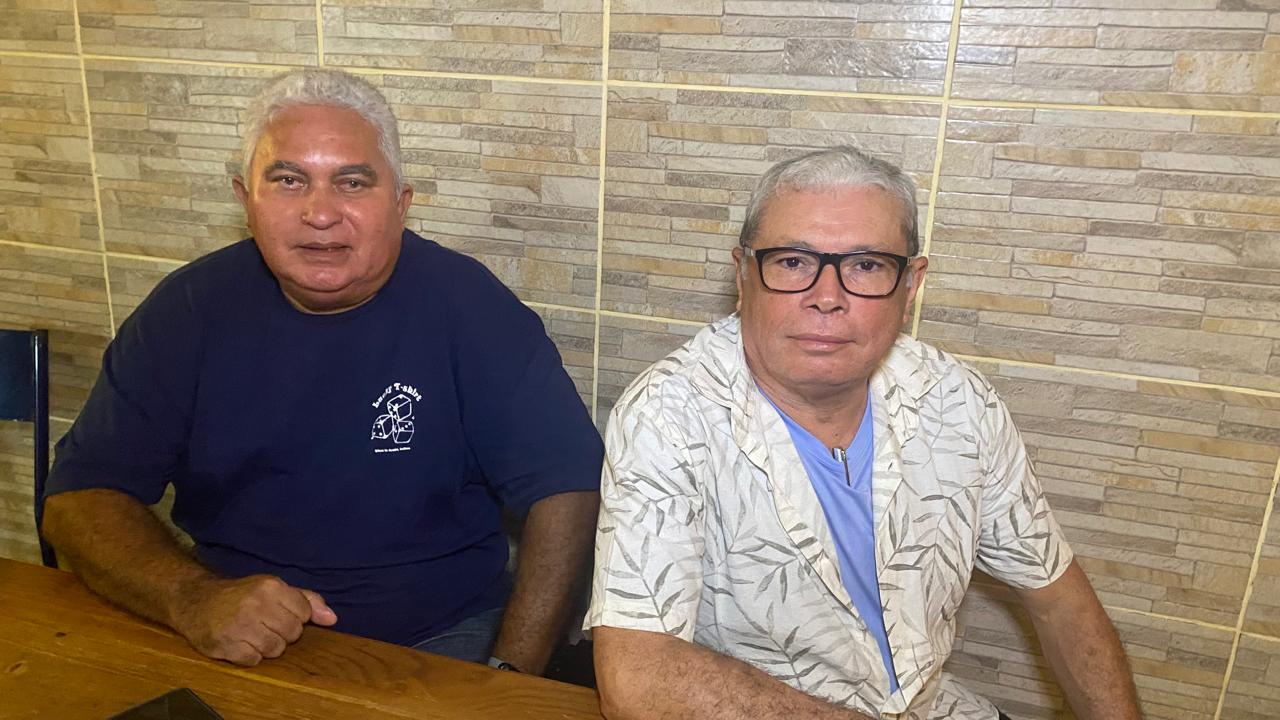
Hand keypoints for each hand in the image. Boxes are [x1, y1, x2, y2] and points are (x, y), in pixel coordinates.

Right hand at [171, 574, 337, 665]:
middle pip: (293, 633)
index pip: (305, 613)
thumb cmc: (242, 596)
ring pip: (276, 649)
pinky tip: (240, 643)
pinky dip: (250, 656)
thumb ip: (307, 600)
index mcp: (270, 587)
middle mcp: (255, 604)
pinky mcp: (225, 645)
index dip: (295, 617)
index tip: (279, 614)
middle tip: (265, 625)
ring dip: (267, 646)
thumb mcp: (274, 588)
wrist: (196, 601)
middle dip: (283, 633)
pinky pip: (254, 660)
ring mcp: (239, 626)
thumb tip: (332, 619)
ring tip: (253, 634)